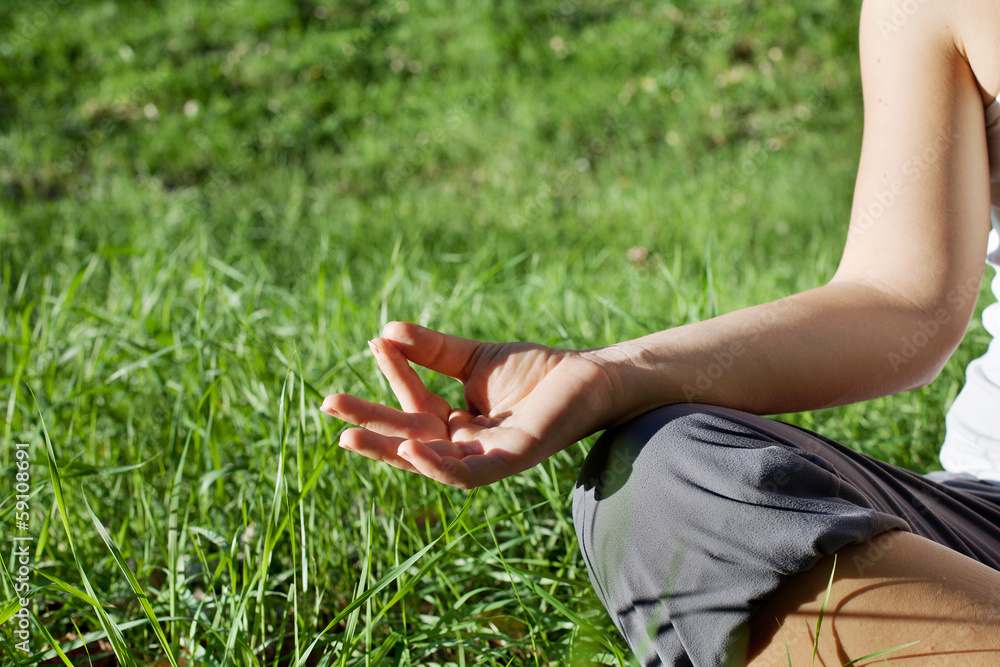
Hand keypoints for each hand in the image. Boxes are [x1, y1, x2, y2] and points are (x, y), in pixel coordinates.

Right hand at [320, 322, 616, 487]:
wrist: (589, 374)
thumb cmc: (536, 370)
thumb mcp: (474, 359)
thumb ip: (432, 351)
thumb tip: (385, 331)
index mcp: (454, 423)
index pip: (412, 402)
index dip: (393, 375)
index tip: (376, 342)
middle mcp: (464, 445)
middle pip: (407, 437)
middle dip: (367, 424)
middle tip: (327, 403)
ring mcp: (484, 456)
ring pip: (427, 461)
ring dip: (387, 449)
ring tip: (349, 435)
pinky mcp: (509, 460)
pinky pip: (465, 473)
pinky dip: (436, 465)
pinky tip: (408, 447)